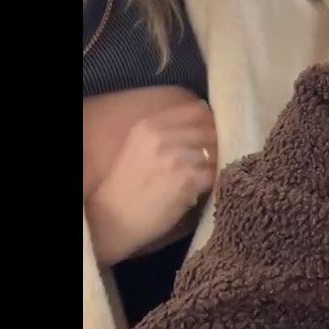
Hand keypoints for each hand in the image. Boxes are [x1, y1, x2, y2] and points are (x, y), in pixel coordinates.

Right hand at [85, 101, 217, 266]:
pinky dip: (212, 180)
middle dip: (215, 142)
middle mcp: (163, 137)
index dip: (208, 120)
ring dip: (214, 163)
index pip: (195, 110)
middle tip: (214, 154)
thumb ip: (166, 130)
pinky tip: (204, 186)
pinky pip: (213, 173)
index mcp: (150, 125)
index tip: (212, 129)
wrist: (113, 219)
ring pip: (213, 152)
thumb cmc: (127, 183)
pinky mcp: (188, 180)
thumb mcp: (139, 145)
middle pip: (208, 130)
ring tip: (206, 172)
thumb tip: (203, 118)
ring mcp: (177, 157)